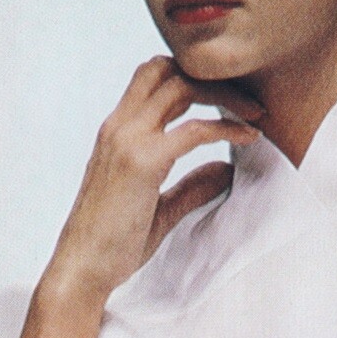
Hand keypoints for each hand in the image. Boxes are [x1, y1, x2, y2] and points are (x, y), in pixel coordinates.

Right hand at [46, 55, 263, 303]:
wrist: (82, 268)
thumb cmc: (113, 245)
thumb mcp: (159, 209)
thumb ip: (190, 187)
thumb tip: (224, 172)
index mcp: (117, 131)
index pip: (152, 77)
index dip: (190, 77)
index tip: (226, 98)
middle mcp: (120, 126)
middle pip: (167, 68)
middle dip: (211, 76)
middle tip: (247, 99)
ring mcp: (129, 140)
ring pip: (181, 86)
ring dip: (224, 95)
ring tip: (254, 113)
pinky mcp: (143, 162)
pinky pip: (194, 129)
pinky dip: (226, 128)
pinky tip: (248, 137)